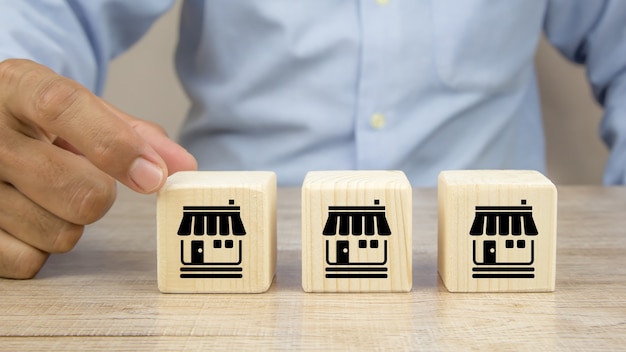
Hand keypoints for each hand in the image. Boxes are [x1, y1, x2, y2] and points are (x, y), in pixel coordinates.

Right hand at [0, 59, 196, 278]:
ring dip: (70, 221)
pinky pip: (28, 261)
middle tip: (83, 178)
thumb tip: (184, 166)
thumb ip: (134, 134)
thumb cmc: (37, 122)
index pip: (63, 108)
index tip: (153, 177)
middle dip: (101, 193)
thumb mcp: (81, 111)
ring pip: (59, 233)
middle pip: (79, 190)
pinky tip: (25, 218)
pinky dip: (39, 248)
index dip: (116, 145)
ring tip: (45, 194)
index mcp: (17, 86)